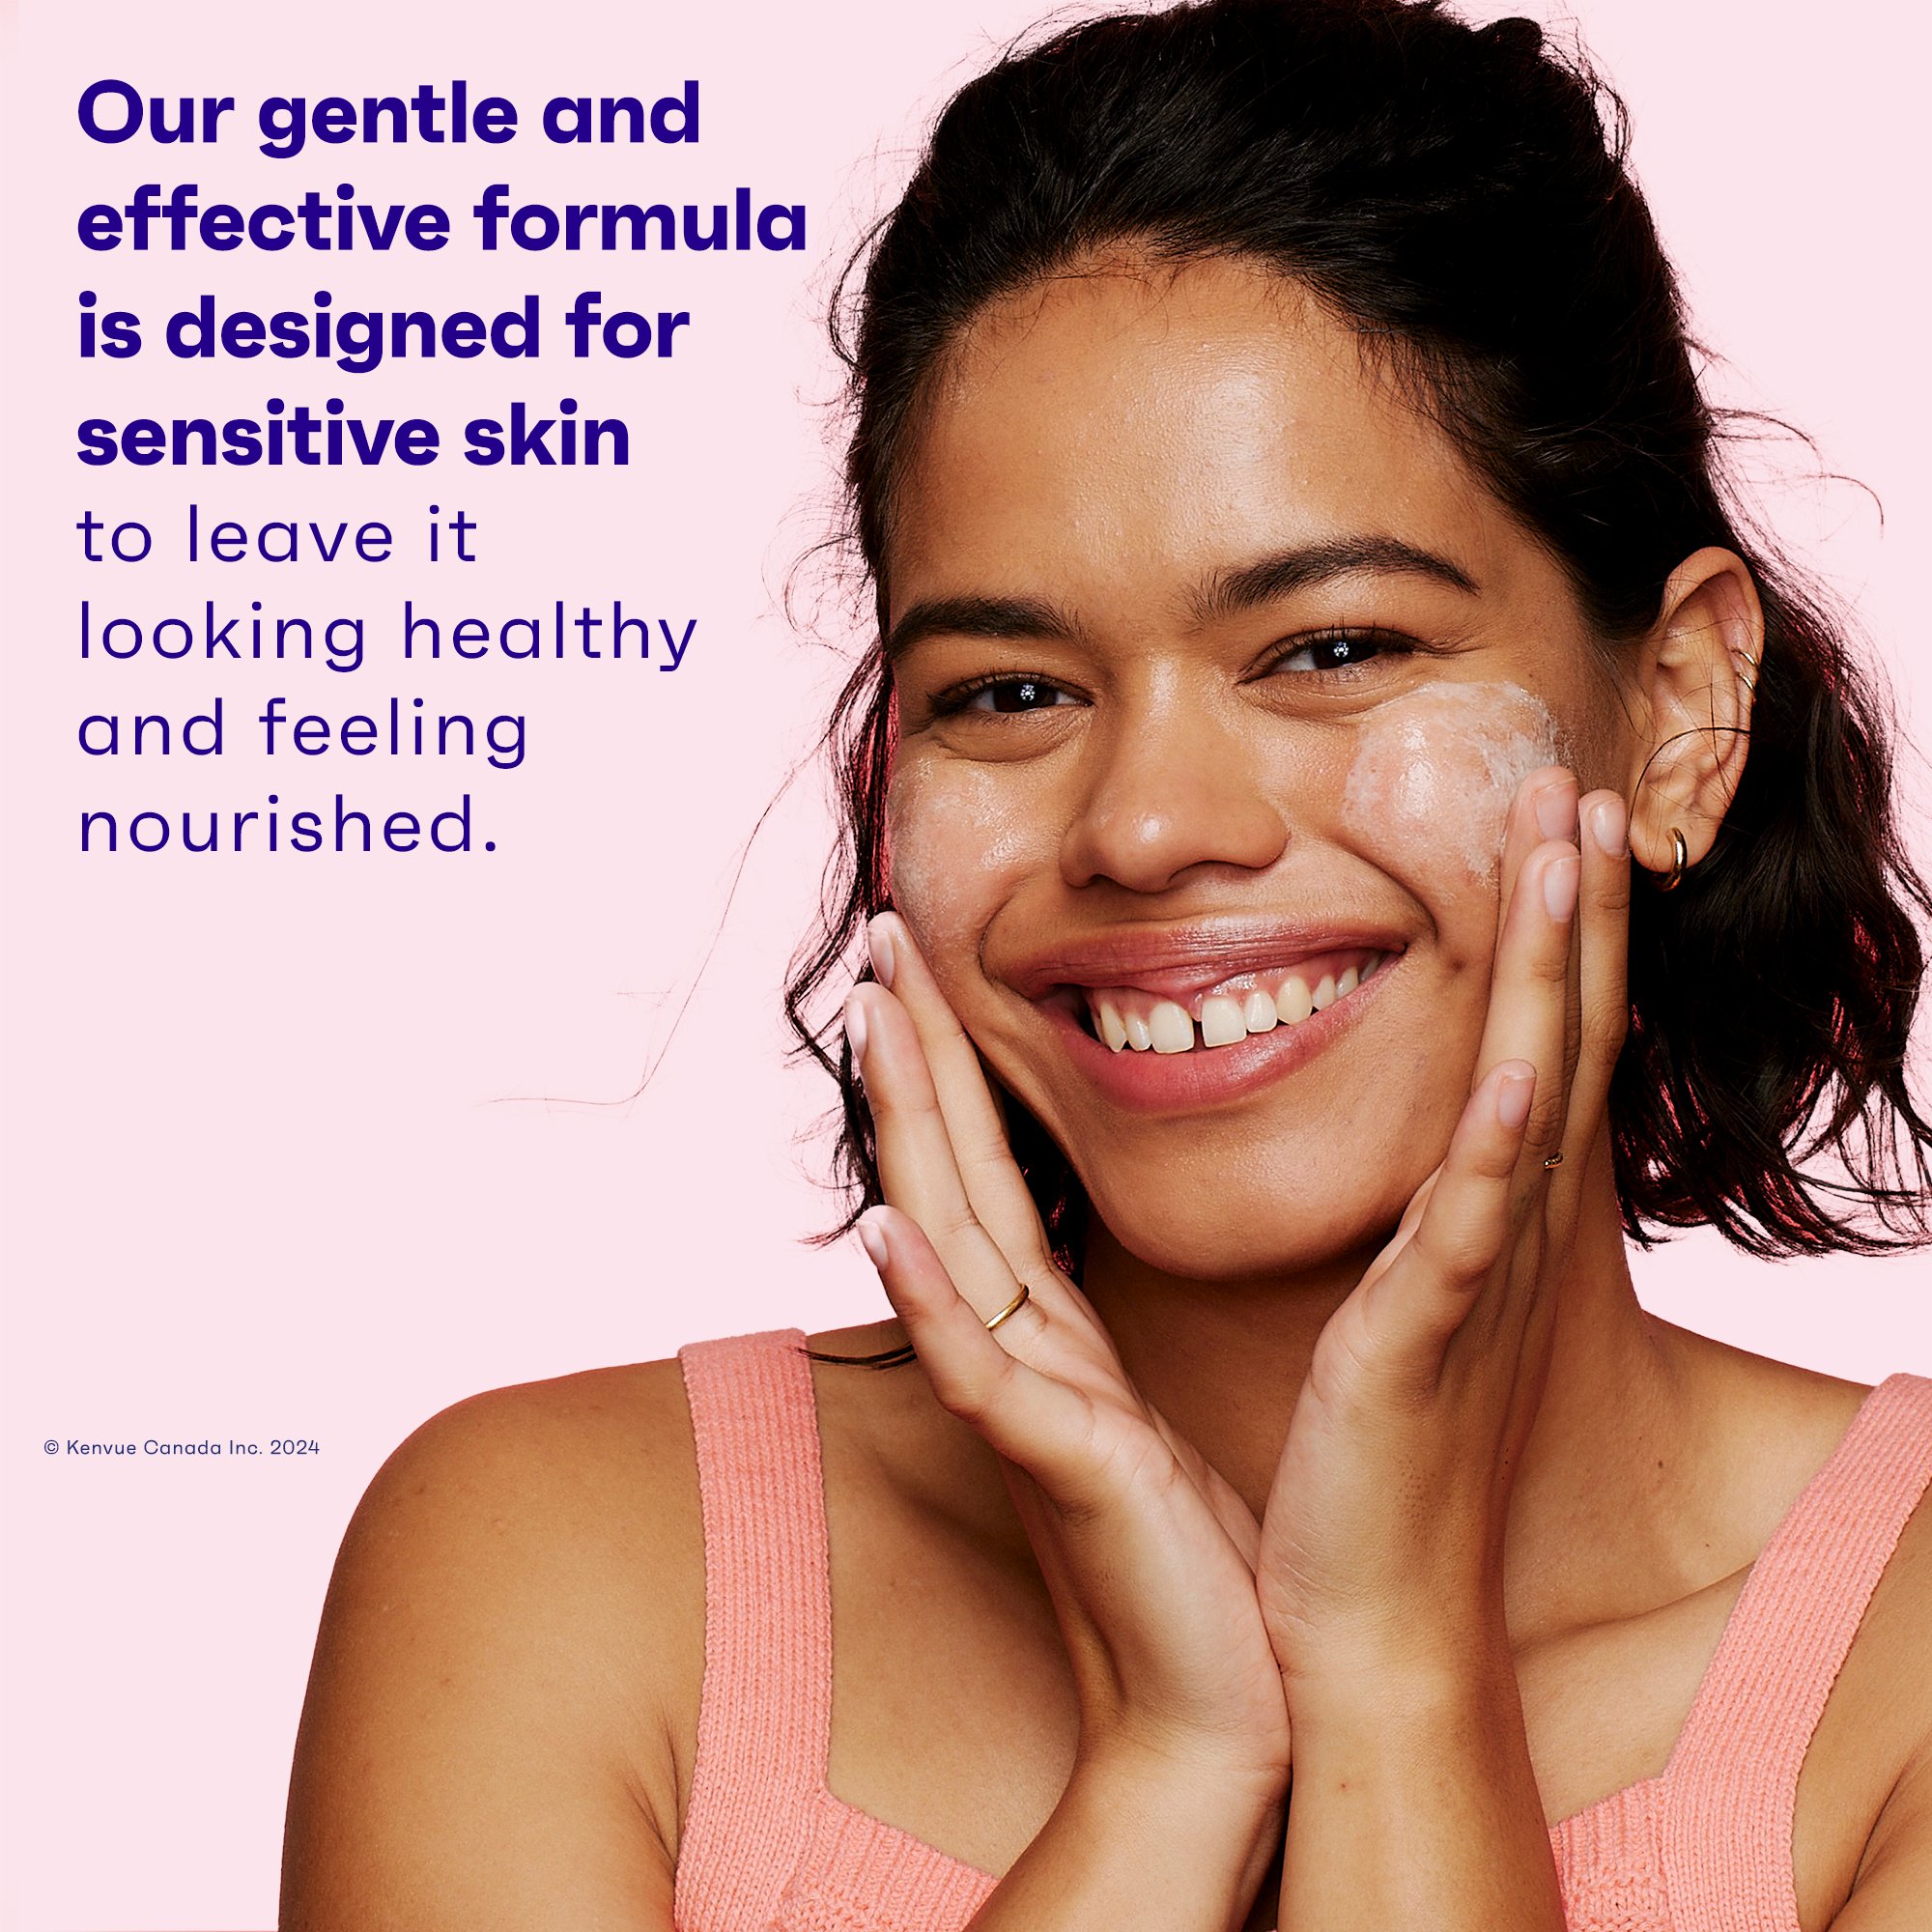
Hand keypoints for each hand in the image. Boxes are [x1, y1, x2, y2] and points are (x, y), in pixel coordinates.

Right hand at [845, 911, 1291, 1794]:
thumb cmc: (1192, 1568)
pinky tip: (891, 1227)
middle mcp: (1022, 1352)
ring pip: (948, 1238)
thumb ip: (1094, 1345)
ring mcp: (1026, 1405)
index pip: (989, 1175)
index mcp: (1051, 1336)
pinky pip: (978, 1369)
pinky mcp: (1056, 1467)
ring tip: (874, 1021)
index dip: (954, 1071)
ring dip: (907, 1126)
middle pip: (950, 1175)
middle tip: (881, 940)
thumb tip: (1082, 1283)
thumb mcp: (1139, 1419)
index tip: (928, 971)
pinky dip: (926, 1297)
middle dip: (914, 1056)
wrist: (1218, 1709)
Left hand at [1254, 767, 1630, 1681]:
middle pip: (1559, 1036)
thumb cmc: (1379, 1457)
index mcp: (1490, 1217)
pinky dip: (1500, 1147)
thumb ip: (1416, 1213)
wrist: (1371, 1611)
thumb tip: (1414, 1142)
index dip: (1559, 932)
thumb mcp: (1406, 1303)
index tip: (1556, 820)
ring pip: (1534, 1096)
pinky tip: (1518, 1068)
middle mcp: (1508, 1232)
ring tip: (1569, 853)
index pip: (1539, 1042)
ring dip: (1555, 972)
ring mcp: (1477, 1280)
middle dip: (1574, 910)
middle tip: (1575, 787)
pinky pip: (1471, 1229)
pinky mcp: (1426, 1341)